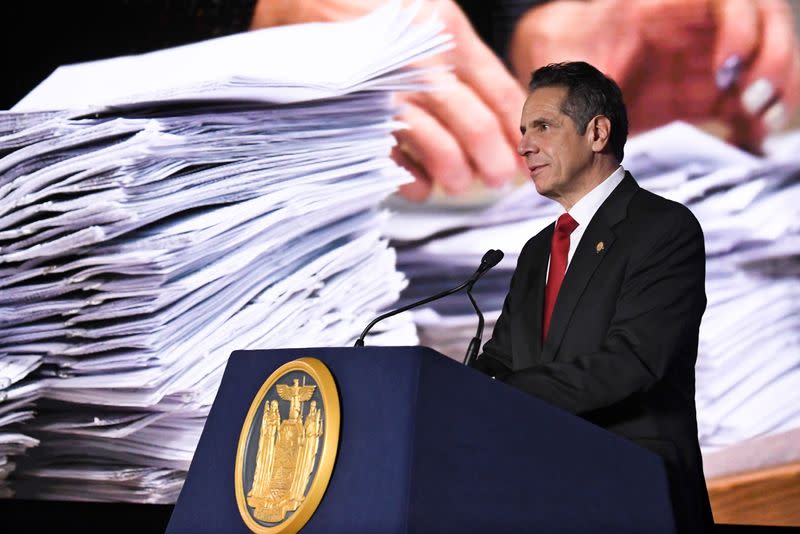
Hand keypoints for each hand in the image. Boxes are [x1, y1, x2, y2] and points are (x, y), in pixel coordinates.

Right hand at [250, 0, 526, 200]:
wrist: (303, 4)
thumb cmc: (370, 16)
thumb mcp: (426, 19)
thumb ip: (462, 60)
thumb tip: (505, 113)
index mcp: (446, 32)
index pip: (498, 91)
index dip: (520, 131)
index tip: (532, 158)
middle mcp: (420, 61)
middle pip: (474, 123)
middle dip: (493, 160)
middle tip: (498, 178)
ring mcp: (386, 89)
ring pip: (438, 144)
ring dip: (455, 173)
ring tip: (458, 183)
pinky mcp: (355, 114)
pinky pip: (394, 158)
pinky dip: (413, 180)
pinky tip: (422, 186)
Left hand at [508, 0, 799, 151]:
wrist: (553, 75)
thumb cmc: (557, 50)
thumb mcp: (556, 47)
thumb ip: (567, 55)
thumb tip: (560, 68)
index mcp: (661, 9)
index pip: (725, 1)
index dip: (741, 28)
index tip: (727, 69)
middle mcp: (690, 31)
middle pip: (761, 26)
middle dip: (772, 60)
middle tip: (754, 100)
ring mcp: (698, 61)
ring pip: (760, 62)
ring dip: (774, 89)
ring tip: (762, 122)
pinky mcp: (698, 95)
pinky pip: (740, 105)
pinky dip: (752, 125)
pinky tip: (751, 145)